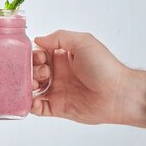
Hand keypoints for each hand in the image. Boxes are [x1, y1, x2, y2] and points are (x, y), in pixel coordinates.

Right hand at [31, 30, 145, 128]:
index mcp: (63, 56)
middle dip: (30, 71)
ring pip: (32, 89)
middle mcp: (58, 72)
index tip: (41, 58)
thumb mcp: (83, 42)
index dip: (35, 55)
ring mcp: (58, 91)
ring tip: (35, 86)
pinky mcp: (58, 108)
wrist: (117, 94)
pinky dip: (31, 105)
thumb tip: (38, 40)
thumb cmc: (104, 66)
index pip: (39, 53)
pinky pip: (38, 108)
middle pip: (33, 70)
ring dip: (28, 87)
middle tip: (43, 74)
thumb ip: (59, 37)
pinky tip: (33, 101)